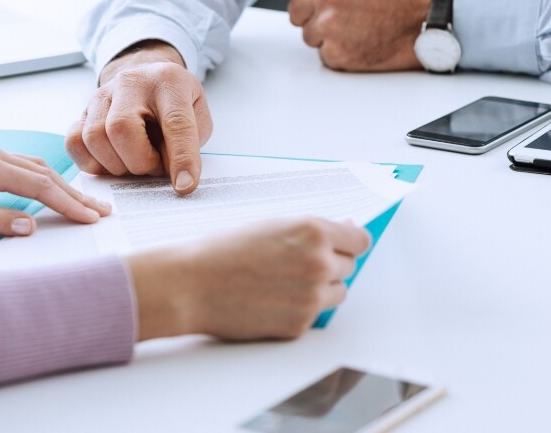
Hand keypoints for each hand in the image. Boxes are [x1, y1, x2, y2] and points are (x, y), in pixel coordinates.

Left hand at [0, 142, 111, 234]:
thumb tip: (30, 225)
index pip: (39, 185)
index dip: (68, 204)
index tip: (92, 218)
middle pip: (44, 172)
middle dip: (75, 194)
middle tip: (103, 212)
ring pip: (35, 166)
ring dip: (62, 185)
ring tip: (86, 203)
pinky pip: (21, 164)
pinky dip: (43, 177)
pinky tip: (53, 188)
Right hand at [66, 40, 212, 194]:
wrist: (149, 81)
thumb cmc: (175, 103)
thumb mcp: (197, 117)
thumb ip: (189, 145)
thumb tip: (174, 179)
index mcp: (168, 80)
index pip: (175, 123)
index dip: (181, 158)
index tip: (184, 186)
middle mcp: (130, 82)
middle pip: (121, 128)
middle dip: (140, 162)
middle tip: (154, 167)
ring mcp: (102, 95)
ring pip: (94, 137)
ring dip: (116, 164)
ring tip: (134, 164)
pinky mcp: (83, 111)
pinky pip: (75, 141)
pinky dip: (92, 163)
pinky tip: (111, 163)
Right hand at [127, 218, 370, 340]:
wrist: (190, 285)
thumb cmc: (221, 252)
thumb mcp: (269, 226)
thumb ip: (309, 231)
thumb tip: (342, 233)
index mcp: (313, 231)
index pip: (360, 240)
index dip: (349, 243)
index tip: (342, 246)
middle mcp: (319, 264)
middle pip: (349, 266)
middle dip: (329, 265)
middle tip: (295, 265)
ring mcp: (311, 297)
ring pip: (338, 293)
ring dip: (320, 289)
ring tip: (284, 283)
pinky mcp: (299, 324)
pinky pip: (314, 315)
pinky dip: (299, 309)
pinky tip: (271, 300)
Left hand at [281, 0, 432, 70]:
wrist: (425, 23)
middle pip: (295, 12)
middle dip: (311, 15)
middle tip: (341, 16)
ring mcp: (329, 25)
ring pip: (308, 36)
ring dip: (325, 36)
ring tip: (355, 28)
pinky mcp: (336, 52)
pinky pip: (323, 55)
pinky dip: (338, 53)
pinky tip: (359, 42)